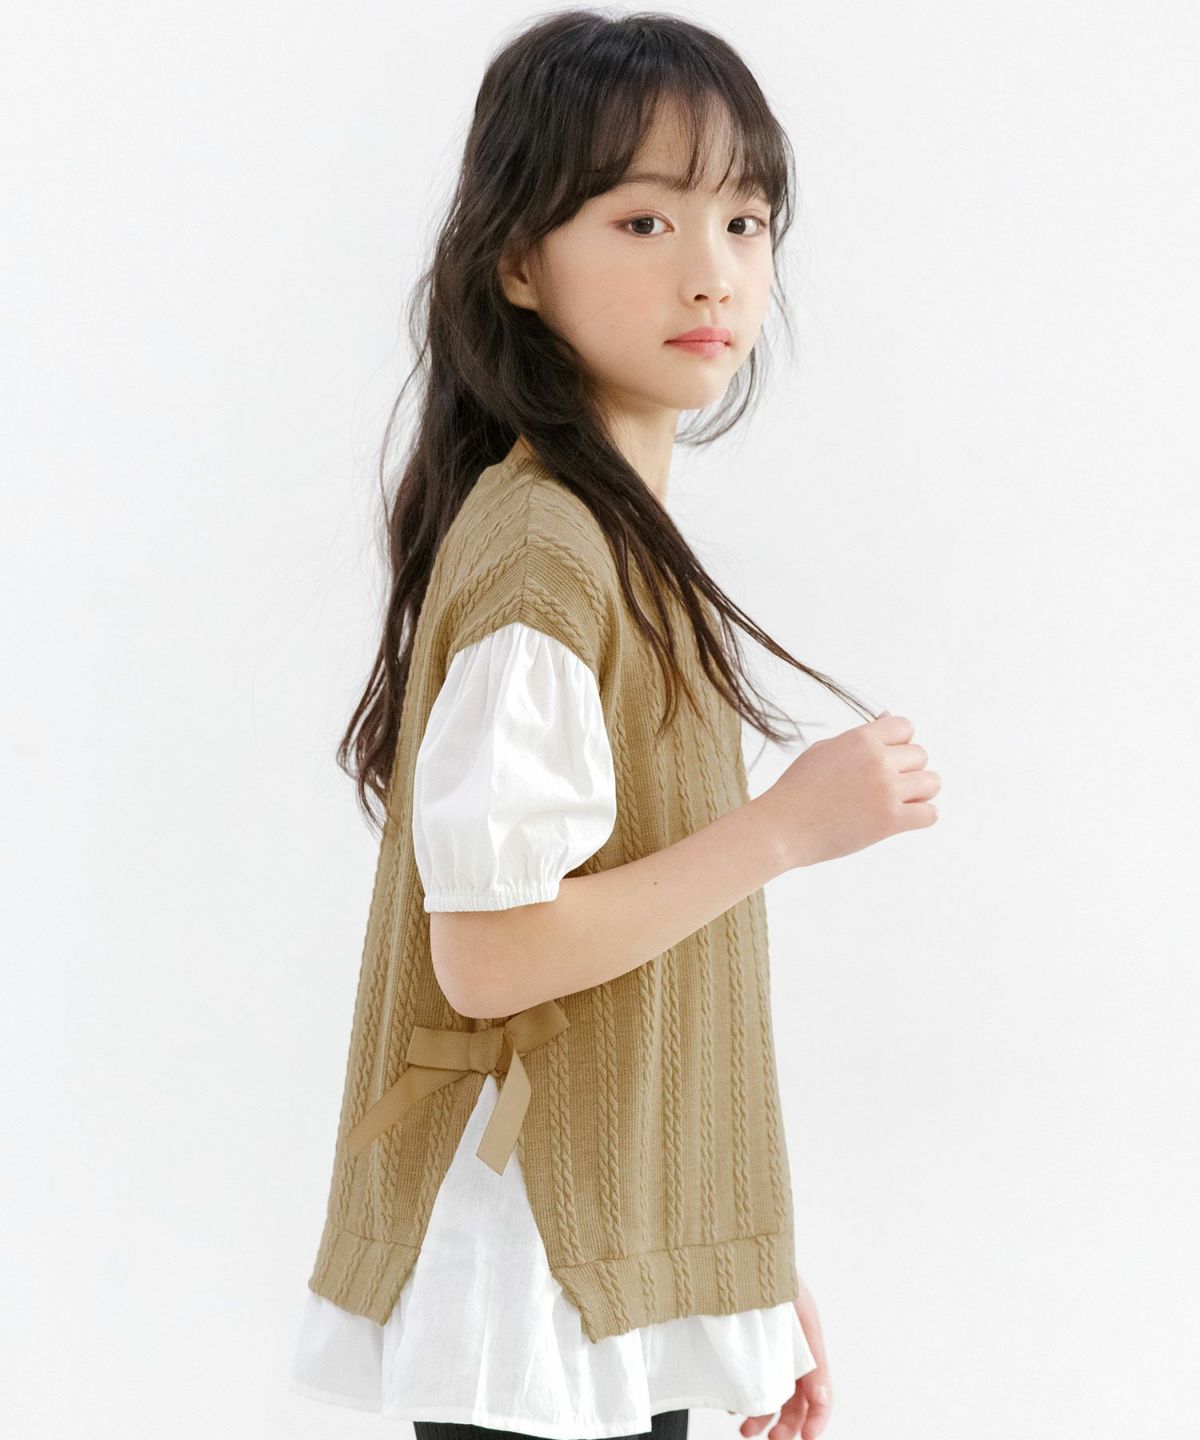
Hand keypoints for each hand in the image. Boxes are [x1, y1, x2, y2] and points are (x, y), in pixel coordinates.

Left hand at [731, 1273, 831, 1439]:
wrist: (729, 1239)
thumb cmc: (761, 1263)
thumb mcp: (790, 1305)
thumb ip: (808, 1354)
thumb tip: (819, 1397)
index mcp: (806, 1336)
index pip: (820, 1389)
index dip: (817, 1418)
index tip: (804, 1438)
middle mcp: (789, 1344)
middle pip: (796, 1398)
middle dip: (786, 1424)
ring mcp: (767, 1342)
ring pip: (772, 1392)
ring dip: (763, 1416)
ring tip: (746, 1430)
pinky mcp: (745, 1340)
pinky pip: (750, 1376)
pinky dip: (745, 1395)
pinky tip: (733, 1404)